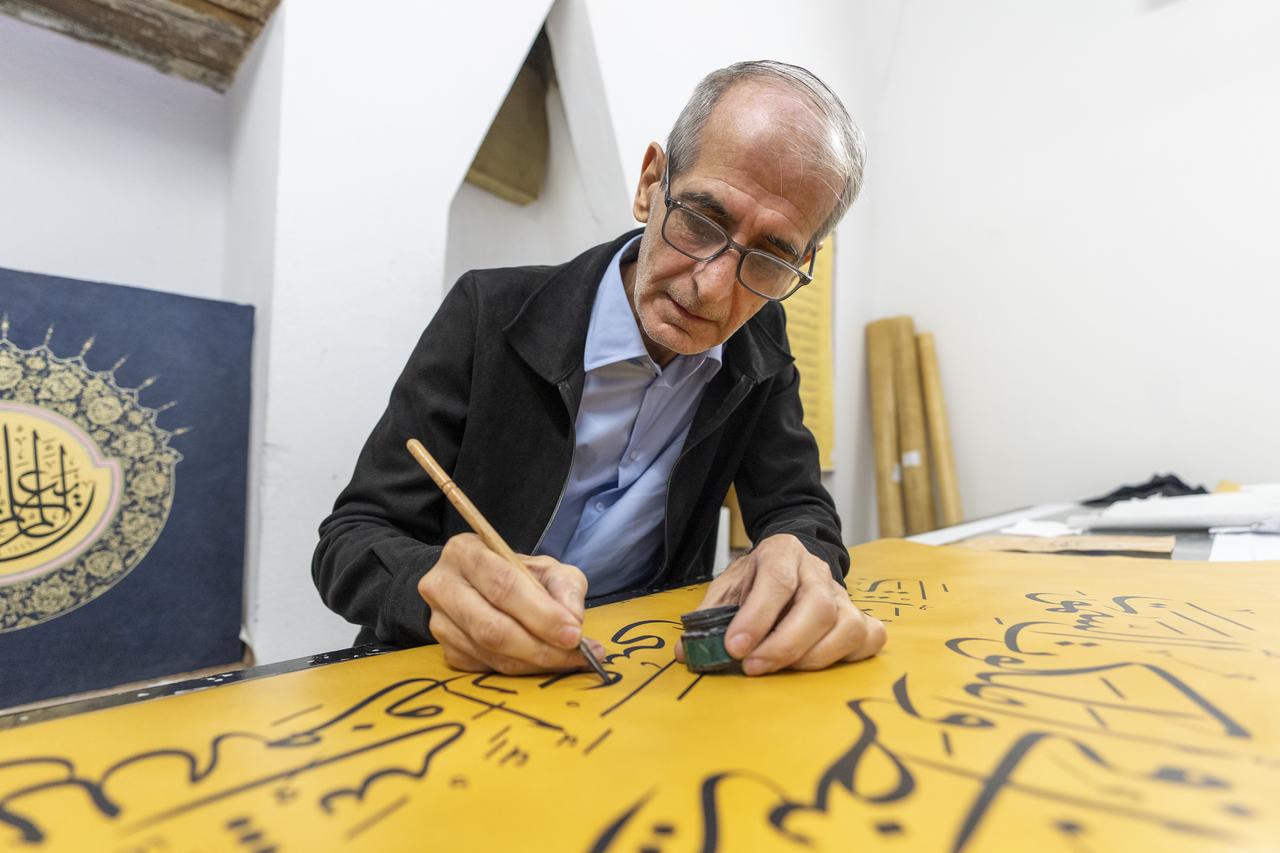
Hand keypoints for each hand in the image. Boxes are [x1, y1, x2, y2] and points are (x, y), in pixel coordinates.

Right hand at [418, 533, 604, 674]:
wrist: (478, 585)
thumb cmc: (515, 573)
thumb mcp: (544, 567)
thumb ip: (564, 586)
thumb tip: (572, 621)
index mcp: (464, 552)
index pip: (503, 586)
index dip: (541, 614)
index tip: (573, 633)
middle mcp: (442, 585)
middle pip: (491, 626)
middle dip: (539, 646)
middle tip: (575, 654)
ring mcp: (439, 621)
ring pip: (489, 652)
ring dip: (534, 662)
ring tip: (568, 660)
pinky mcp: (446, 650)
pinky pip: (486, 667)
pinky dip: (521, 669)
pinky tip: (544, 663)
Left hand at [676, 533, 885, 674]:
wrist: (794, 556)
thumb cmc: (758, 578)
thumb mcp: (728, 586)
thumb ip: (709, 617)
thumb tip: (686, 652)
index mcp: (782, 554)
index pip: (776, 582)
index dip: (756, 618)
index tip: (734, 648)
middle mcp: (818, 572)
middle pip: (818, 608)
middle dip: (784, 645)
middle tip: (753, 667)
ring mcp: (843, 595)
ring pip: (848, 626)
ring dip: (813, 657)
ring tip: (781, 670)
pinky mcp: (860, 616)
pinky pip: (870, 638)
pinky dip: (850, 656)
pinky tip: (819, 663)